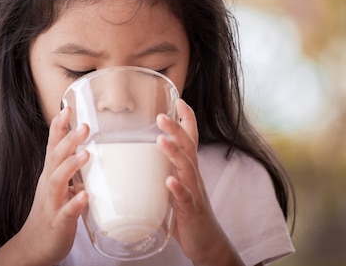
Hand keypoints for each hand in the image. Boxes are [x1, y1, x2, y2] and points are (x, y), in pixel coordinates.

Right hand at [15, 107, 89, 265]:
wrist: (33, 246)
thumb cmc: (50, 212)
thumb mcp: (59, 184)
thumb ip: (71, 166)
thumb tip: (90, 146)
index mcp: (50, 173)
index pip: (52, 145)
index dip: (59, 126)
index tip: (68, 107)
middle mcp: (48, 185)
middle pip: (55, 157)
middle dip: (68, 140)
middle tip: (85, 125)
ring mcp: (52, 203)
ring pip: (58, 181)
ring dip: (71, 166)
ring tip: (86, 154)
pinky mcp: (58, 223)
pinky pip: (66, 212)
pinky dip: (74, 203)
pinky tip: (84, 196)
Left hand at [157, 99, 243, 265]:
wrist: (208, 244)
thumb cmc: (187, 214)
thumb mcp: (175, 188)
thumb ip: (162, 172)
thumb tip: (137, 160)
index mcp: (188, 170)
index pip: (190, 140)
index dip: (187, 120)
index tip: (179, 100)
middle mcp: (193, 177)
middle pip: (188, 148)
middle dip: (176, 129)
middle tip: (161, 115)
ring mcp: (194, 193)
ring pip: (186, 168)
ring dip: (174, 153)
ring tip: (160, 140)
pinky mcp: (191, 212)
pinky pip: (185, 199)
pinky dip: (178, 189)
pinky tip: (169, 181)